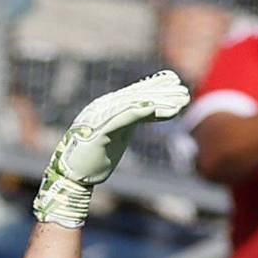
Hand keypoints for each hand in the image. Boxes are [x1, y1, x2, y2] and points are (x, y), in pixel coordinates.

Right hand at [33, 70, 190, 226]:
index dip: (155, 85)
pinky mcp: (100, 130)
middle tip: (184, 91)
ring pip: (134, 103)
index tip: (175, 81)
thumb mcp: (117, 135)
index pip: (134, 93)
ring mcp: (100, 117)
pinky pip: (125, 117)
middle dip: (162, 92)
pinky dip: (142, 111)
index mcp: (107, 108)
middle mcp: (103, 107)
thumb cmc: (94, 159)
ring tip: (180, 103)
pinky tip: (159, 110)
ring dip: (158, 102)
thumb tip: (146, 112)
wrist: (73, 175)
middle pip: (137, 95)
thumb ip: (128, 122)